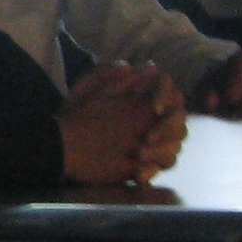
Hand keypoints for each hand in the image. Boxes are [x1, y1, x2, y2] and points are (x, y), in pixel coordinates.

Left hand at [61, 62, 187, 183]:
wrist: (62, 148)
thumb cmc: (77, 116)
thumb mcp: (91, 92)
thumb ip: (116, 77)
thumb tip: (149, 67)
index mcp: (141, 99)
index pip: (171, 92)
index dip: (166, 96)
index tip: (154, 108)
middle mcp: (151, 119)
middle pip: (179, 120)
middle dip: (167, 128)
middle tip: (147, 139)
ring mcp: (151, 142)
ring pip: (175, 144)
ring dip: (162, 151)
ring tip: (138, 157)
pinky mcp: (145, 163)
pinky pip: (161, 166)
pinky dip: (152, 171)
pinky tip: (137, 175)